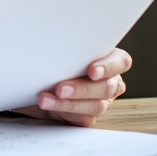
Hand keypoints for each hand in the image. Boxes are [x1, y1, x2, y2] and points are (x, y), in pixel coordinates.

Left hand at [15, 48, 131, 126]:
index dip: (108, 66)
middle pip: (107, 87)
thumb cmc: (52, 58)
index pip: (120, 61)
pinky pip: (81, 117)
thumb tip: (48, 38)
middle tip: (60, 88)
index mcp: (108, 59)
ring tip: (46, 98)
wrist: (35, 80)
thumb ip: (65, 46)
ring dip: (69, 103)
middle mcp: (109, 81)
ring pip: (95, 105)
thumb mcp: (59, 48)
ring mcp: (100, 100)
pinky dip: (63, 111)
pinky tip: (48, 104)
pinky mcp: (86, 116)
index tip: (92, 70)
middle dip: (82, 88)